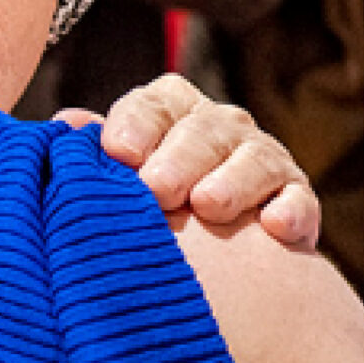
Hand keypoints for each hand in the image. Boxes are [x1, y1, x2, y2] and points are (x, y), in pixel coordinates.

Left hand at [71, 75, 318, 246]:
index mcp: (176, 114)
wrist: (220, 260)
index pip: (158, 103)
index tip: (118, 153)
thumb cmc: (155, 209)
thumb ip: (95, 154)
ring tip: (208, 205)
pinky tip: (275, 226)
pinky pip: (299, 200)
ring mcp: (264, 162)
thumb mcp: (122, 177)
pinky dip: (291, 210)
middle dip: (180, 158)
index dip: (138, 123)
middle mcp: (223, 129)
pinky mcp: (296, 201)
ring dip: (232, 182)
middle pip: (204, 131)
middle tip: (157, 189)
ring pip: (254, 160)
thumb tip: (64, 126)